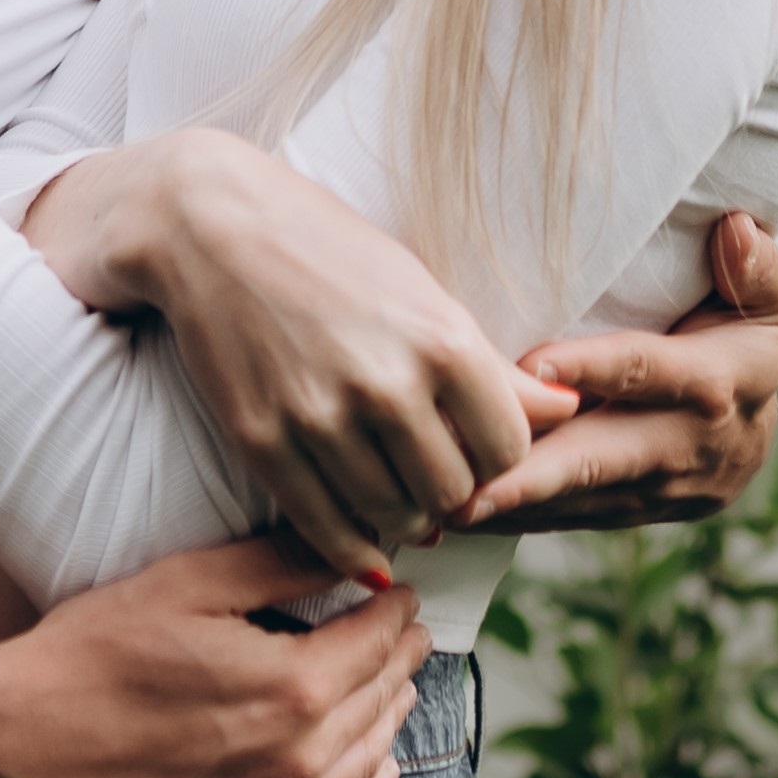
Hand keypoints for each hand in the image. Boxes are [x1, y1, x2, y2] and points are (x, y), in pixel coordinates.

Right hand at [0, 534, 429, 777]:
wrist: (13, 751)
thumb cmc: (89, 656)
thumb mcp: (186, 584)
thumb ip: (279, 564)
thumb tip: (355, 548)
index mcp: (294, 688)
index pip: (380, 639)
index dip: (396, 609)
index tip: (400, 591)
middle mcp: (298, 762)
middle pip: (382, 698)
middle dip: (399, 657)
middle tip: (405, 630)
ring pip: (371, 762)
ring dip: (390, 717)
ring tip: (396, 685)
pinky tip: (376, 767)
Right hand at [25, 132, 553, 583]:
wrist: (209, 227)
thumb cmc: (328, 248)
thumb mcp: (421, 290)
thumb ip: (491, 367)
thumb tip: (568, 409)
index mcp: (442, 341)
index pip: (507, 449)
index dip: (499, 458)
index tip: (478, 450)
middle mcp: (386, 386)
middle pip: (452, 492)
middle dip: (453, 493)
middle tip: (438, 480)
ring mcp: (320, 419)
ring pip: (393, 516)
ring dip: (405, 518)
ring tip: (403, 502)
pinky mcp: (262, 442)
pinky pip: (323, 526)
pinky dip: (354, 550)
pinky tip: (369, 550)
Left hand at [456, 211, 777, 534]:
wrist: (757, 425)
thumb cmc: (748, 334)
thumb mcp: (772, 298)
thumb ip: (758, 268)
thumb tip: (735, 230)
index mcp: (725, 382)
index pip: (653, 371)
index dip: (596, 368)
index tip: (533, 366)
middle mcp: (696, 447)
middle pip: (607, 459)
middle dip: (537, 475)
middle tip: (469, 486)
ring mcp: (667, 492)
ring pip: (582, 498)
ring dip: (516, 504)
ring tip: (447, 503)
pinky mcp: (638, 516)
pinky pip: (574, 519)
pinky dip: (520, 517)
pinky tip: (464, 515)